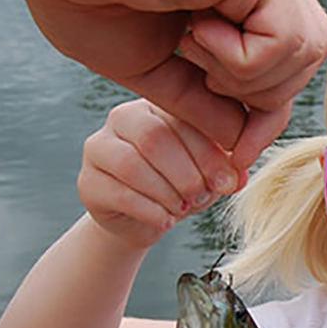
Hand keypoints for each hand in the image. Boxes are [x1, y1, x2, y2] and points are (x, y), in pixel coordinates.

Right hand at [13, 0, 326, 153]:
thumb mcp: (149, 68)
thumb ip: (199, 102)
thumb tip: (237, 140)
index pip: (283, 63)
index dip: (264, 113)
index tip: (234, 152)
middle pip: (305, 59)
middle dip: (263, 97)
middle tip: (203, 78)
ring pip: (306, 48)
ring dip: (249, 74)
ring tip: (193, 48)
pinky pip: (287, 35)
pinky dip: (245, 57)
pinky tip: (197, 33)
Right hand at [78, 99, 239, 248]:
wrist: (145, 220)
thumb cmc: (182, 186)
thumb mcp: (209, 174)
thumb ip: (225, 169)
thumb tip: (239, 177)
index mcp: (156, 106)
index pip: (182, 119)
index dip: (209, 153)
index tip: (229, 182)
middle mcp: (122, 119)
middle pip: (153, 138)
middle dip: (186, 173)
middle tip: (202, 196)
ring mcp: (98, 148)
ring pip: (132, 165)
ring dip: (166, 192)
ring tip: (184, 208)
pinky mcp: (87, 182)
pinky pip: (118, 193)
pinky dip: (150, 211)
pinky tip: (167, 220)